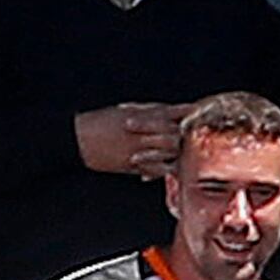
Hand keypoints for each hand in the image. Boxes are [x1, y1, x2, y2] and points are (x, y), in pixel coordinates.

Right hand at [74, 102, 188, 179]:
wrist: (80, 140)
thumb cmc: (102, 121)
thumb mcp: (126, 109)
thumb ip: (150, 111)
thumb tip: (170, 111)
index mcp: (141, 115)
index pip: (172, 113)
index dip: (188, 114)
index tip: (200, 113)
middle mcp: (143, 132)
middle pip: (175, 135)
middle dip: (186, 136)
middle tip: (198, 137)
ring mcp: (139, 150)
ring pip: (170, 153)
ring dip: (180, 153)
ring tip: (190, 154)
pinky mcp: (134, 165)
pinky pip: (157, 170)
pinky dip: (166, 169)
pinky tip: (173, 169)